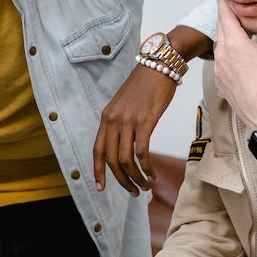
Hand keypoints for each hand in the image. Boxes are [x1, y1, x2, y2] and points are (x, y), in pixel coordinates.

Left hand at [95, 26, 209, 194]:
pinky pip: (141, 152)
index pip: (97, 151)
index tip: (101, 188)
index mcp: (106, 118)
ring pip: (125, 160)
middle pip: (111, 160)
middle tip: (133, 191)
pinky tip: (152, 174)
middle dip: (121, 180)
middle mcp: (113, 120)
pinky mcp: (145, 120)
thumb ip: (120, 124)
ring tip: (144, 185)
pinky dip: (146, 167)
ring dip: (135, 177)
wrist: (159, 65)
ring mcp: (128, 120)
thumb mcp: (125, 105)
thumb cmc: (145, 86)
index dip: (98, 172)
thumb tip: (122, 146)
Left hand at [213, 0, 256, 129]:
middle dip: (226, 15)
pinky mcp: (220, 81)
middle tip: (231, 3)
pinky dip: (227, 51)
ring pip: (220, 44)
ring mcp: (219, 70)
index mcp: (234, 44)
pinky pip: (221, 60)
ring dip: (227, 34)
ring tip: (237, 26)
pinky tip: (239, 52)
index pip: (224, 14)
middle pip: (221, 27)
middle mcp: (221, 55)